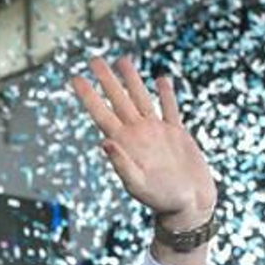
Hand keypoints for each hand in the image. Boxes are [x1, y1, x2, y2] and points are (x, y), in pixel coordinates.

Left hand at [71, 56, 216, 225]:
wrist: (189, 205)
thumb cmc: (162, 200)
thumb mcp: (137, 184)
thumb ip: (121, 164)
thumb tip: (104, 142)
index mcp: (125, 144)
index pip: (102, 114)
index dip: (88, 96)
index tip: (76, 78)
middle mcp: (138, 134)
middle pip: (119, 100)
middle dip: (106, 80)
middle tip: (94, 59)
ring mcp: (157, 132)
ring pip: (141, 98)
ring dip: (131, 80)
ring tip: (122, 60)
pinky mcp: (177, 134)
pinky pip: (169, 109)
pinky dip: (165, 94)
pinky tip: (160, 80)